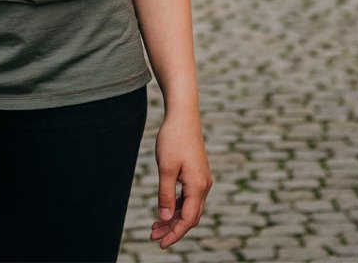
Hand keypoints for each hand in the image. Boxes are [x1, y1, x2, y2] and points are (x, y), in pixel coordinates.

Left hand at [150, 109, 212, 248]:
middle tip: (153, 236)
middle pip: (190, 216)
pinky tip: (166, 208)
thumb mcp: (166, 168)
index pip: (188, 219)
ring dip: (174, 218)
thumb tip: (164, 217)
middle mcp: (204, 185)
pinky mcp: (198, 173)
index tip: (160, 243)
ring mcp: (202, 179)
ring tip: (156, 226)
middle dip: (173, 228)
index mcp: (198, 186)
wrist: (183, 115)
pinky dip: (177, 205)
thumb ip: (165, 194)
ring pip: (190, 207)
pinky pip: (189, 197)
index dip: (174, 233)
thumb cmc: (173, 139)